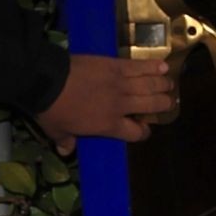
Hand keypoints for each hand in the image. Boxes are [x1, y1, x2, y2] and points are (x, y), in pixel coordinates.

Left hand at [34, 55, 174, 153]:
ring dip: (163, 84)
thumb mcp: (56, 130)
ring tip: (168, 84)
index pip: (136, 132)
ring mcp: (120, 84)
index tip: (142, 129)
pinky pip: (139, 66)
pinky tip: (163, 66)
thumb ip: (65, 140)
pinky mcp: (116, 66)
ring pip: (151, 85)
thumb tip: (66, 150)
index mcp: (109, 124)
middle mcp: (121, 105)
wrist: (47, 81)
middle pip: (153, 105)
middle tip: (166, 102)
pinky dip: (153, 66)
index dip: (143, 132)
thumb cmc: (52, 109)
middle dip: (163, 104)